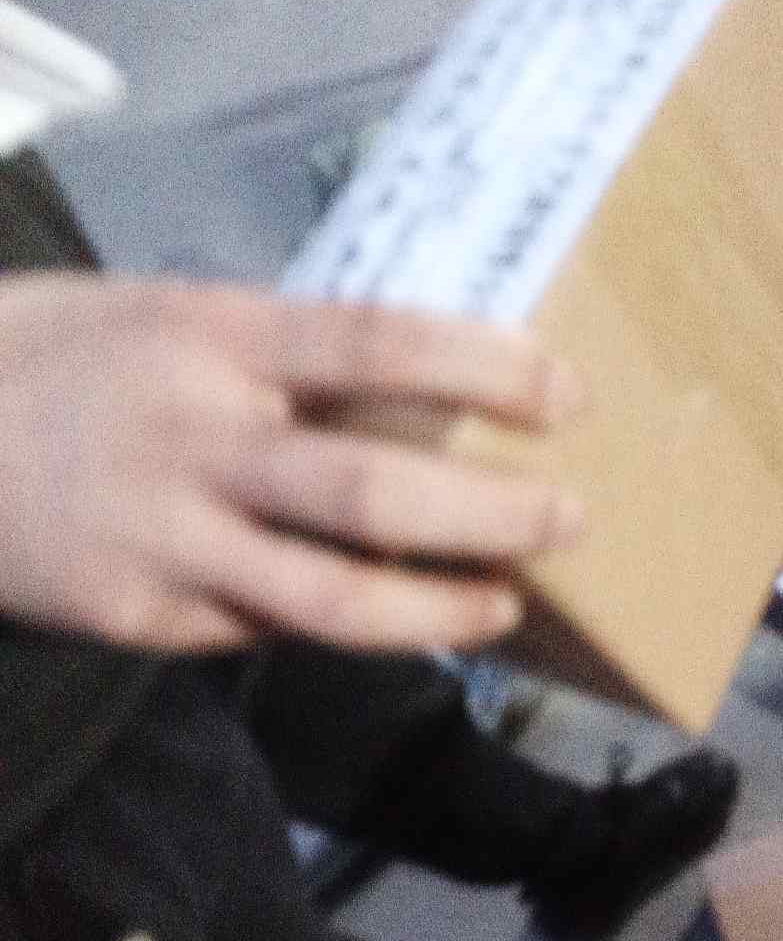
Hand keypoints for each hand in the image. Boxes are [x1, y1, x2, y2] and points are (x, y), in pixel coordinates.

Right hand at [0, 272, 587, 652]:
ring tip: (504, 608)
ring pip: (330, 596)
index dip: (484, 367)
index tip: (567, 394)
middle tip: (571, 519)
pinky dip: (342, 627)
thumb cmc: (54, 353)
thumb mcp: (163, 313)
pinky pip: (265, 627)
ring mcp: (166, 537)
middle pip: (372, 490)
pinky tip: (394, 624)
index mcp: (209, 336)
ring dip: (438, 611)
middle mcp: (196, 437)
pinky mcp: (139, 615)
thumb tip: (409, 390)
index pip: (375, 341)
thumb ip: (274, 353)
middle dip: (490, 514)